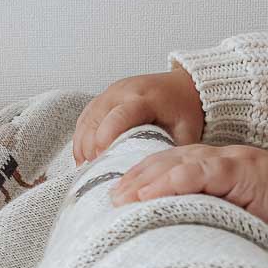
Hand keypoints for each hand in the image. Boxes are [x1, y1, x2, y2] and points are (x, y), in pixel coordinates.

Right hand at [73, 64, 204, 163]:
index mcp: (143, 98)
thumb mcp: (186, 132)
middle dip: (91, 148)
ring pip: (86, 121)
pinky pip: (84, 119)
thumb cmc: (184, 111)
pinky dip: (81, 139)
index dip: (106, 140)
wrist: (183, 87)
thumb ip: (171, 153)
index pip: (117, 118)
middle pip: (95, 121)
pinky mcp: (102, 98)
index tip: (102, 162)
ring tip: (89, 168)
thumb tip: (156, 180)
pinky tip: (84, 157)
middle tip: (96, 172)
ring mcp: (109, 93)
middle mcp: (121, 92)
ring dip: (83, 146)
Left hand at [110, 142, 267, 267]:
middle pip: (168, 160)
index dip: (143, 179)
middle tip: (110, 198)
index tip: (119, 197)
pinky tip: (150, 193)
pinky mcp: (244, 169)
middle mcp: (223, 159)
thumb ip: (205, 223)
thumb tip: (169, 245)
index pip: (172, 167)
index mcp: (219, 170)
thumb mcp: (235, 226)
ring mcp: (233, 160)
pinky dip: (173, 181)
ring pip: (179, 161)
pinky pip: (201, 171)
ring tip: (122, 197)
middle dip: (136, 178)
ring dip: (146, 179)